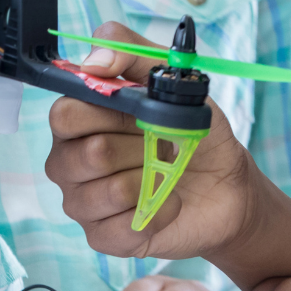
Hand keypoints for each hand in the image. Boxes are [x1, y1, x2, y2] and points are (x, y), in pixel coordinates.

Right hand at [44, 22, 261, 260]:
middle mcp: (69, 160)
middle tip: (161, 145)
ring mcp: (81, 201)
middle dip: (138, 149)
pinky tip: (169, 204)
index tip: (142, 111)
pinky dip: (157, 213)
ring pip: (103, 192)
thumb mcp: (174, 81)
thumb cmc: (194, 132)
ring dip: (150, 182)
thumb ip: (132, 53)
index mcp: (77, 120)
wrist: (228, 187)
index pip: (63, 115)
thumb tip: (95, 61)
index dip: (107, 114)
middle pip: (84, 156)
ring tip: (165, 175)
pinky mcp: (102, 236)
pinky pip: (117, 228)